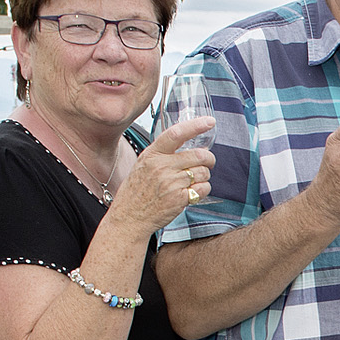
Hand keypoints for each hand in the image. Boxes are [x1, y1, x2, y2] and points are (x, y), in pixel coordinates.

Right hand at [103, 115, 216, 234]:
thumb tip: (186, 145)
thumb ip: (161, 154)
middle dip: (209, 158)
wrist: (130, 217)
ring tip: (193, 181)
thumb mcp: (143, 165)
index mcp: (152, 155)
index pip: (176, 134)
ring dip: (204, 176)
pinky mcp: (179, 199)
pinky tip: (192, 192)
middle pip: (199, 155)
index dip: (195, 126)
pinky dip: (202, 190)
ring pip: (203, 172)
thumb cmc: (136, 192)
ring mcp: (171, 183)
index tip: (209, 122)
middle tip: (208, 162)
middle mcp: (162, 167)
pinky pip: (202, 189)